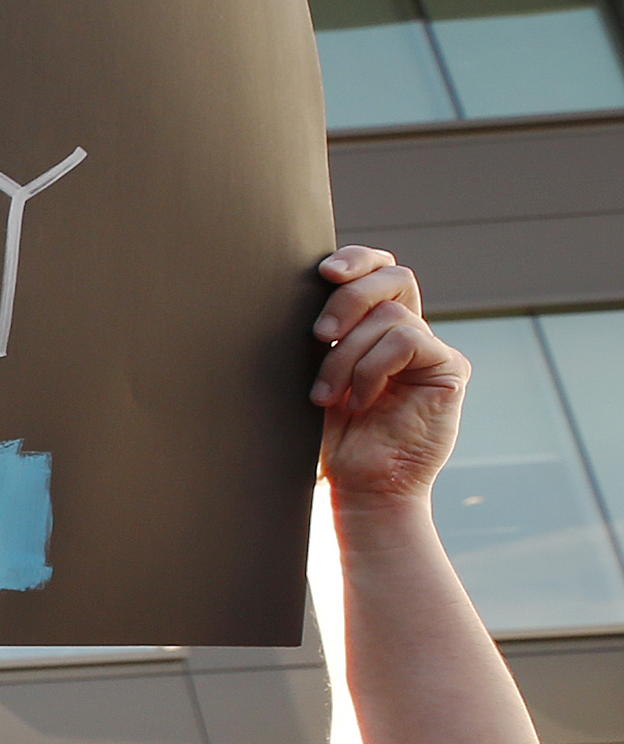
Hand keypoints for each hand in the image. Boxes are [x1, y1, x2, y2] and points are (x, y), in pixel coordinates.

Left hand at [308, 247, 464, 508]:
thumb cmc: (329, 436)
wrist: (359, 485)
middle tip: (319, 334)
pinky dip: (374, 368)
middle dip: (349, 297)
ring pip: (390, 316)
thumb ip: (324, 335)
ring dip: (347, 356)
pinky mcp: (448, 369)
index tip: (324, 271)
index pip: (379, 270)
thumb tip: (295, 287)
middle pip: (392, 278)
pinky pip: (409, 341)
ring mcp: (431, 350)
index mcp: (374, 328)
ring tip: (329, 396)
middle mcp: (407, 332)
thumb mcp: (315, 375)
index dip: (358, 259)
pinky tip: (363, 401)